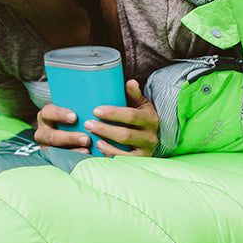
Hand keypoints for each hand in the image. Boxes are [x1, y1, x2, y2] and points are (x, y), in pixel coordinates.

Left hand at [33, 80, 157, 156]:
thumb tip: (130, 82)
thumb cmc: (141, 117)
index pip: (131, 116)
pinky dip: (110, 154)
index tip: (96, 110)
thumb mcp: (141, 104)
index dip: (113, 113)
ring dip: (105, 143)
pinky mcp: (140, 161)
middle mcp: (151, 136)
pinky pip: (123, 160)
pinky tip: (99, 148)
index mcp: (150, 119)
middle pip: (125, 134)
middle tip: (87, 123)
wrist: (154, 136)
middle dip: (104, 129)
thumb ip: (134, 94)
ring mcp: (146, 150)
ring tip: (90, 137)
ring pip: (123, 148)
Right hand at [33, 102, 92, 153]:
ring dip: (73, 151)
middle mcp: (43, 131)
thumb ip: (79, 110)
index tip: (75, 117)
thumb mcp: (72, 114)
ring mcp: (45, 146)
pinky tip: (85, 156)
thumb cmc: (73, 121)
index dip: (60, 114)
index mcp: (46, 116)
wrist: (68, 138)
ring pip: (55, 150)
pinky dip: (73, 158)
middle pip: (51, 136)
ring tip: (87, 150)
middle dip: (70, 138)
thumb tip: (97, 106)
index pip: (48, 112)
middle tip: (86, 139)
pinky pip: (60, 160)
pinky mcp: (51, 158)